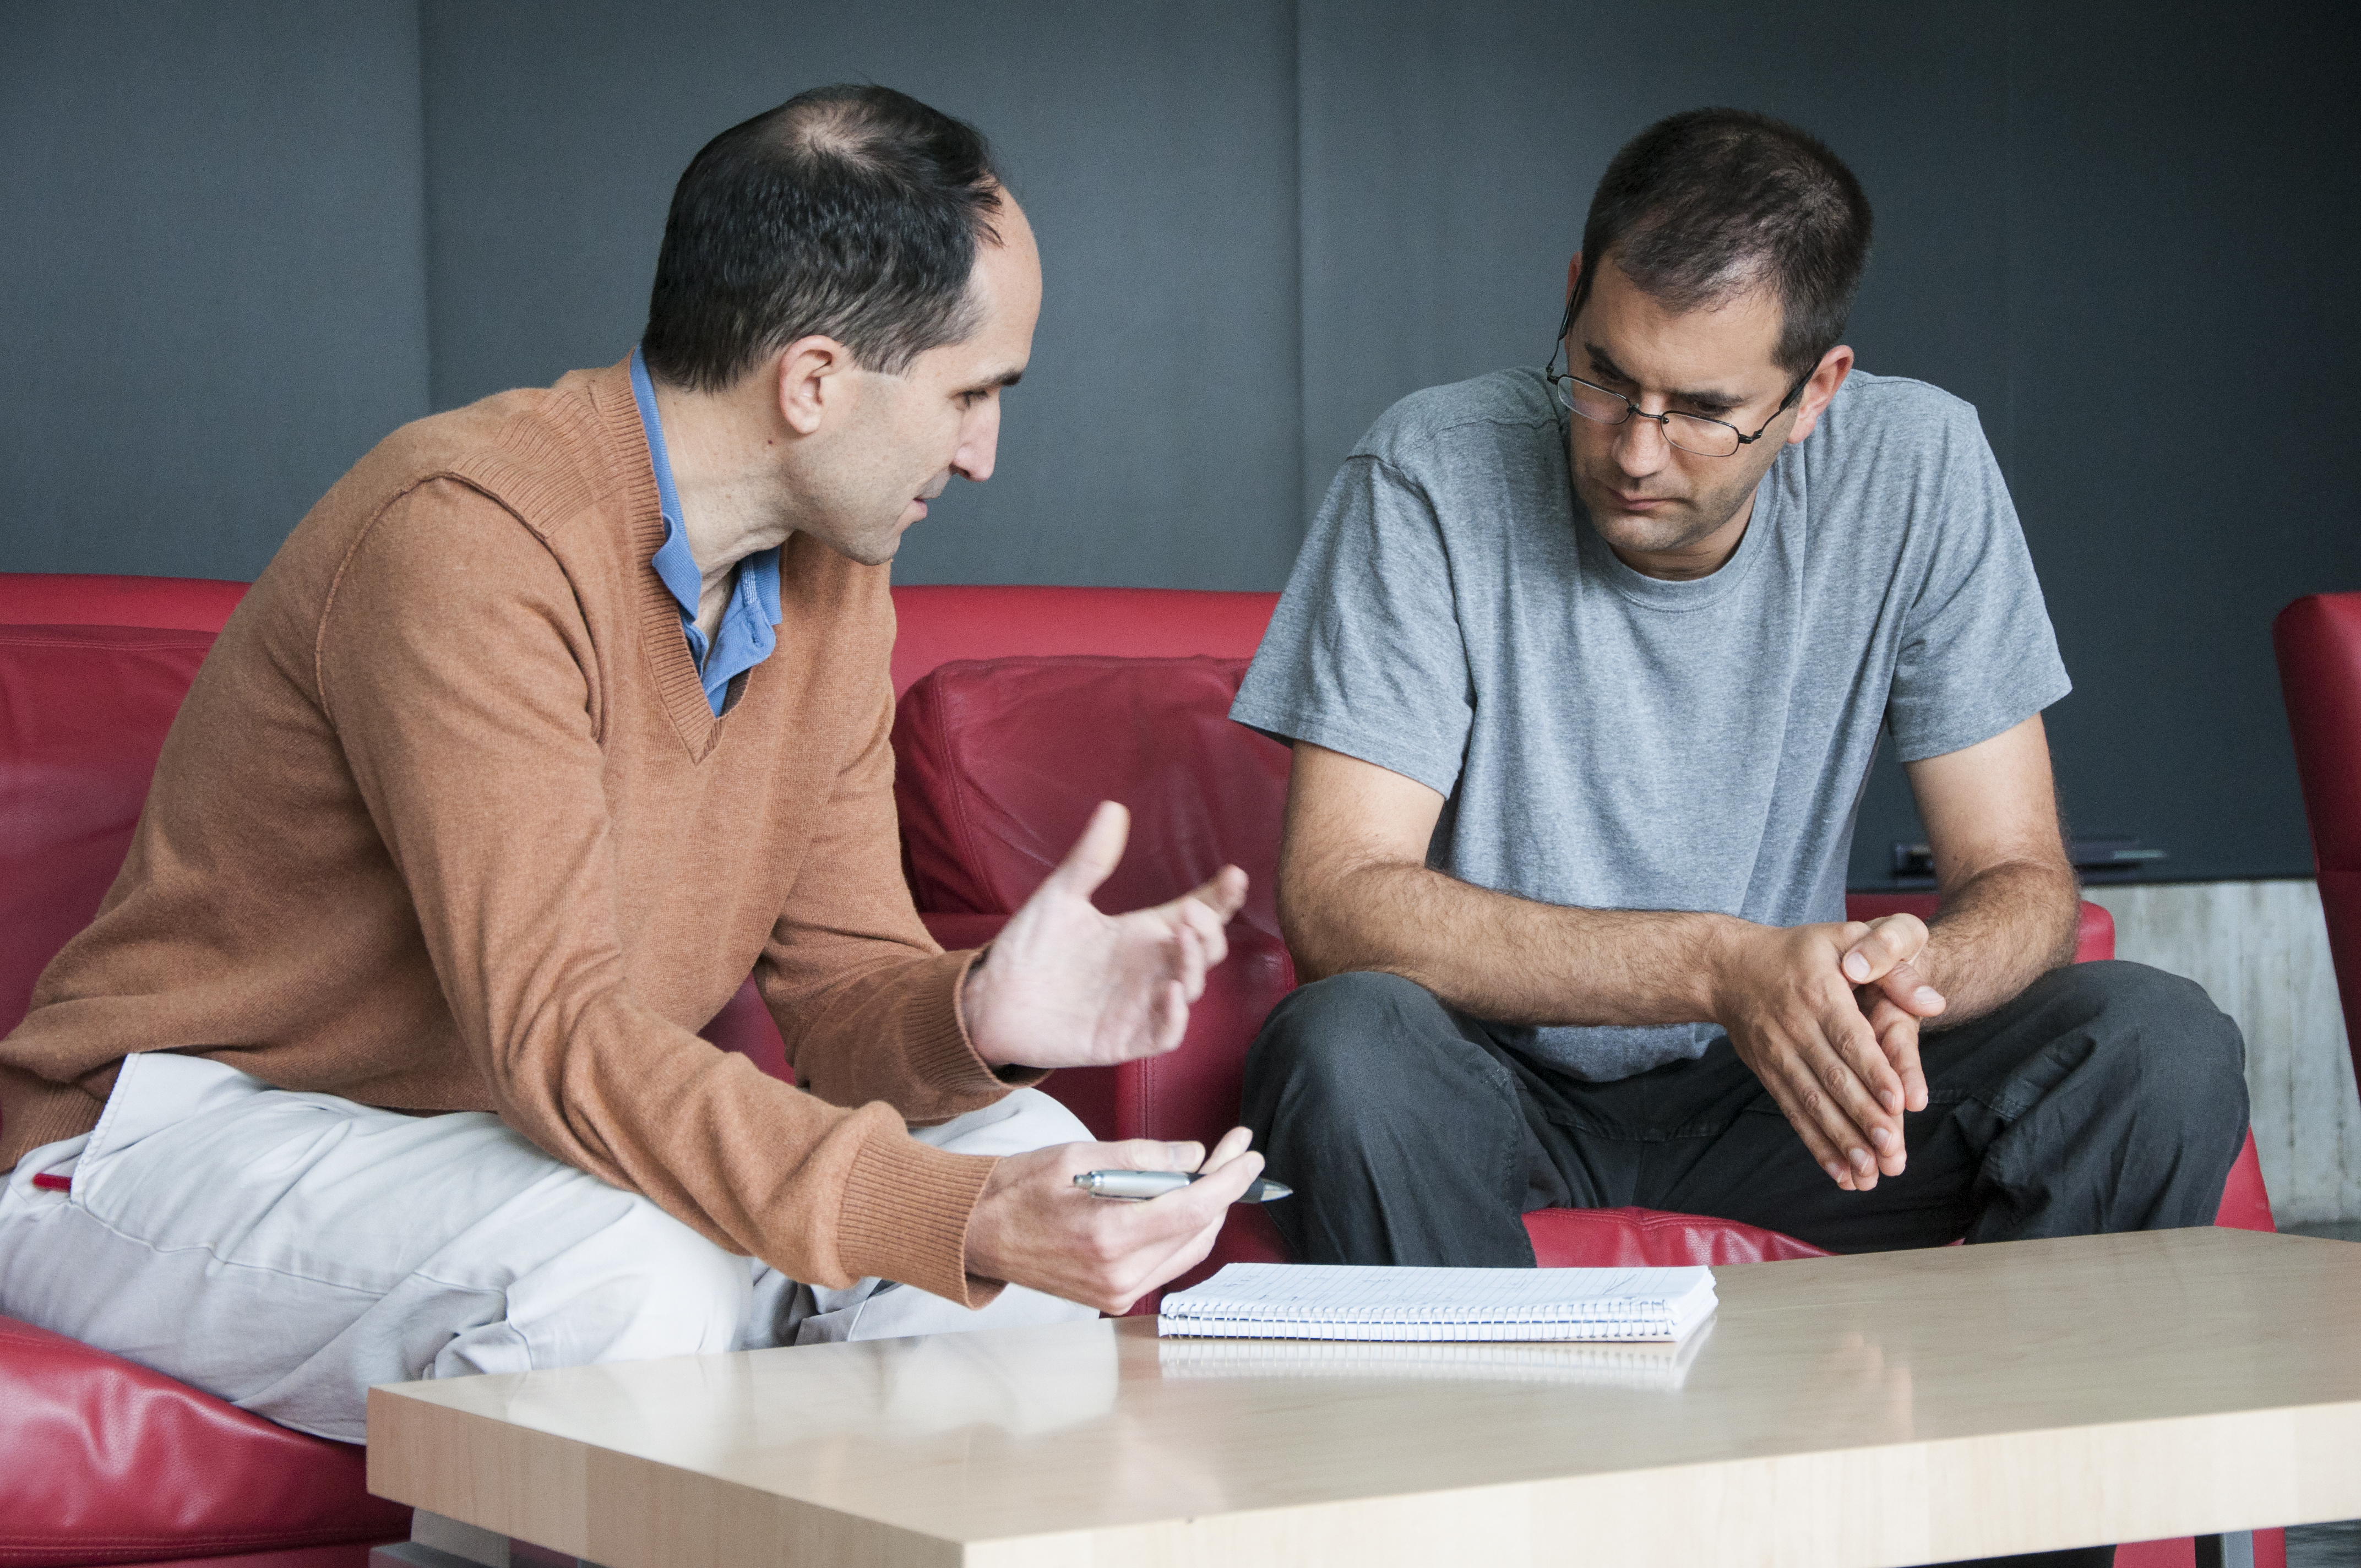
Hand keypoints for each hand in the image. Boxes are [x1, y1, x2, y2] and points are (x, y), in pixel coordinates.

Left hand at [961, 800, 1248, 1070]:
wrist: (991, 1000)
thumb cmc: (1029, 948)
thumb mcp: (1060, 897)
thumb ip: (1090, 860)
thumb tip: (1114, 808)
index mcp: (1139, 932)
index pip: (1194, 913)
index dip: (1219, 898)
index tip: (1234, 875)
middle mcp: (1147, 968)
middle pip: (1204, 950)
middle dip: (1209, 932)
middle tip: (1192, 915)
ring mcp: (1140, 1005)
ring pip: (1191, 988)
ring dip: (1194, 965)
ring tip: (1182, 940)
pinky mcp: (1124, 1039)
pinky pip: (1166, 1033)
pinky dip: (1176, 1016)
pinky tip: (1170, 992)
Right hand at [965, 1128, 1262, 1312]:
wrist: (975, 1234)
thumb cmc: (1017, 1189)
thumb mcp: (1077, 1156)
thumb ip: (1142, 1156)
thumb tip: (1194, 1156)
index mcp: (1109, 1235)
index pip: (1195, 1208)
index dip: (1231, 1178)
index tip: (1250, 1151)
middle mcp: (1120, 1274)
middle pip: (1200, 1230)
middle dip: (1224, 1187)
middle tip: (1232, 1150)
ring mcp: (1119, 1292)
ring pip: (1189, 1249)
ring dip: (1207, 1209)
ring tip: (1213, 1170)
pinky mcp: (1115, 1296)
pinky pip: (1168, 1262)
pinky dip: (1183, 1230)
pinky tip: (1183, 1200)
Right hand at [1709, 915, 1943, 1190]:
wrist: (1727, 968)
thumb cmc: (1801, 950)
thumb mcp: (1844, 935)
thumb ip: (1891, 962)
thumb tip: (1933, 1003)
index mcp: (1818, 991)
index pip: (1849, 1037)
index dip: (1873, 1071)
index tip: (1898, 1102)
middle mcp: (1795, 1027)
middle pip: (1832, 1078)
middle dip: (1862, 1117)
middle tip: (1892, 1151)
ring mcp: (1777, 1054)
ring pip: (1811, 1103)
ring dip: (1841, 1141)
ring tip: (1869, 1173)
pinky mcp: (1769, 1074)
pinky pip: (1793, 1113)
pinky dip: (1817, 1145)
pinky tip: (1841, 1173)